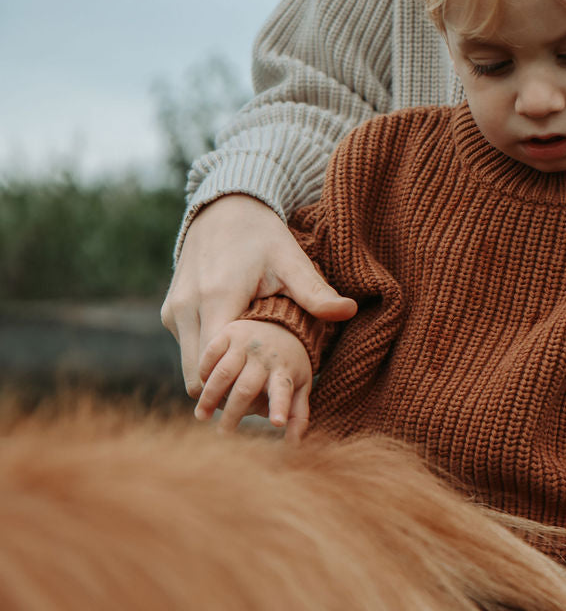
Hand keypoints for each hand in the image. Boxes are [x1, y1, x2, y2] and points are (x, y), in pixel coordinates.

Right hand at [161, 194, 355, 399]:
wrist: (223, 209)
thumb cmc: (262, 237)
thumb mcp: (290, 260)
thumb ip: (315, 291)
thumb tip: (349, 310)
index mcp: (217, 298)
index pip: (216, 367)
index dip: (240, 389)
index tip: (269, 400)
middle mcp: (187, 309)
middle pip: (198, 376)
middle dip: (227, 392)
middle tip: (263, 401)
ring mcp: (174, 311)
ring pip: (191, 367)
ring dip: (217, 378)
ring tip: (254, 379)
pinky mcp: (170, 311)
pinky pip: (188, 350)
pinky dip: (209, 360)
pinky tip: (240, 356)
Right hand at [195, 320, 312, 442]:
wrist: (283, 325)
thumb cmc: (290, 365)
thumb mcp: (300, 386)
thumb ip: (298, 414)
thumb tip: (293, 443)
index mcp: (285, 371)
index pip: (283, 391)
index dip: (280, 407)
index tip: (277, 423)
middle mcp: (265, 356)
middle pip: (245, 388)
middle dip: (233, 413)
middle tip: (224, 434)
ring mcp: (246, 342)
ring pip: (222, 373)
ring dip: (209, 396)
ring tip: (202, 416)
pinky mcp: (229, 332)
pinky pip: (210, 354)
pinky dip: (203, 372)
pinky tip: (200, 387)